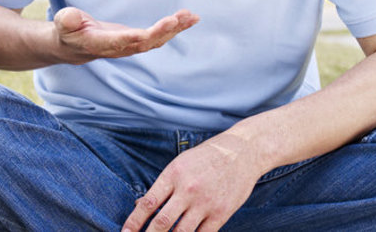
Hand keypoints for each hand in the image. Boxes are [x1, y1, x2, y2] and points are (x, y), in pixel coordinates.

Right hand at [55, 7, 198, 63]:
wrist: (72, 46)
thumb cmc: (68, 31)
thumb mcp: (63, 23)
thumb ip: (67, 20)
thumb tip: (71, 17)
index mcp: (102, 44)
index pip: (124, 42)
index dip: (139, 36)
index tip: (154, 28)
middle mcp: (120, 48)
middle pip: (146, 43)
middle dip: (163, 31)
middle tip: (179, 18)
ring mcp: (130, 46)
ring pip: (156, 41)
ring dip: (174, 29)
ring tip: (191, 17)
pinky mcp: (136, 40)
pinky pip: (158, 36)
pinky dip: (174, 28)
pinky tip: (188, 19)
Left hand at [121, 134, 262, 231]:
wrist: (242, 152)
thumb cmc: (206, 158)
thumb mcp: (180, 164)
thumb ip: (162, 186)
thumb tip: (140, 205)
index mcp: (173, 174)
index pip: (148, 203)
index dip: (133, 221)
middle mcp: (188, 189)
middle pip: (162, 222)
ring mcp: (206, 203)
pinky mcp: (222, 213)